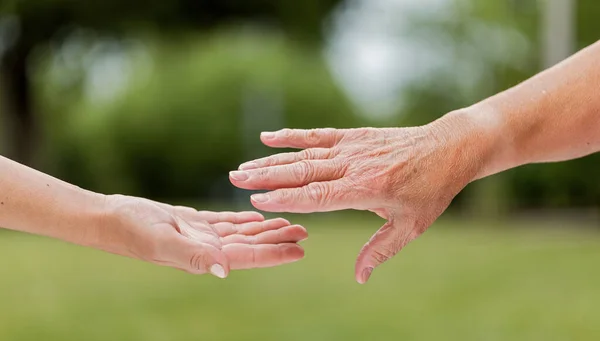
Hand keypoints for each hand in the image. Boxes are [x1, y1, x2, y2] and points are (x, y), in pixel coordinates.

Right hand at [94, 194, 306, 277]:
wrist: (109, 218)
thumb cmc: (131, 231)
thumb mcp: (162, 241)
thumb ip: (193, 256)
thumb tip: (225, 270)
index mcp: (203, 256)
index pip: (247, 256)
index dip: (274, 253)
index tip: (300, 250)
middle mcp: (206, 248)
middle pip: (250, 245)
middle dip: (277, 239)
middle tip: (303, 231)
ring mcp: (199, 236)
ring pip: (240, 233)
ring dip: (264, 229)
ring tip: (287, 223)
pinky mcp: (190, 222)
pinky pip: (224, 222)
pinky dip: (242, 220)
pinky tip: (256, 216)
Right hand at [230, 123, 483, 282]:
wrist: (448, 148)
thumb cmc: (431, 190)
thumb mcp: (411, 226)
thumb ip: (380, 251)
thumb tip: (358, 277)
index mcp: (367, 188)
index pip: (318, 196)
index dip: (285, 198)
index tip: (256, 200)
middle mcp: (354, 164)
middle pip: (302, 172)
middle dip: (266, 176)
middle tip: (235, 179)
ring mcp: (352, 147)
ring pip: (303, 154)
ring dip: (271, 160)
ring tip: (243, 166)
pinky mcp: (352, 136)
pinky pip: (316, 136)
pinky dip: (291, 136)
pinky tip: (268, 137)